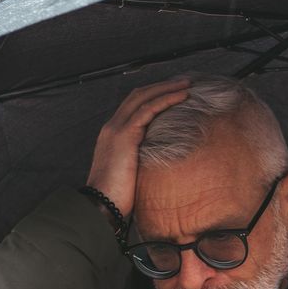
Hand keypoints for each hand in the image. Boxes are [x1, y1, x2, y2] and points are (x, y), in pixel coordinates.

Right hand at [86, 77, 189, 217]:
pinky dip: (166, 99)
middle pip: (138, 95)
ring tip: (187, 85)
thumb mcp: (130, 173)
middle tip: (183, 83)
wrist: (100, 205)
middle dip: (161, 86)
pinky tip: (182, 97)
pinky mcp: (125, 135)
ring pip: (143, 98)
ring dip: (167, 88)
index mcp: (113, 135)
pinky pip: (148, 109)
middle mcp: (112, 127)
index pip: (133, 106)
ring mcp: (117, 129)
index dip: (152, 96)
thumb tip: (159, 163)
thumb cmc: (117, 197)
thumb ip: (141, 161)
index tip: (172, 93)